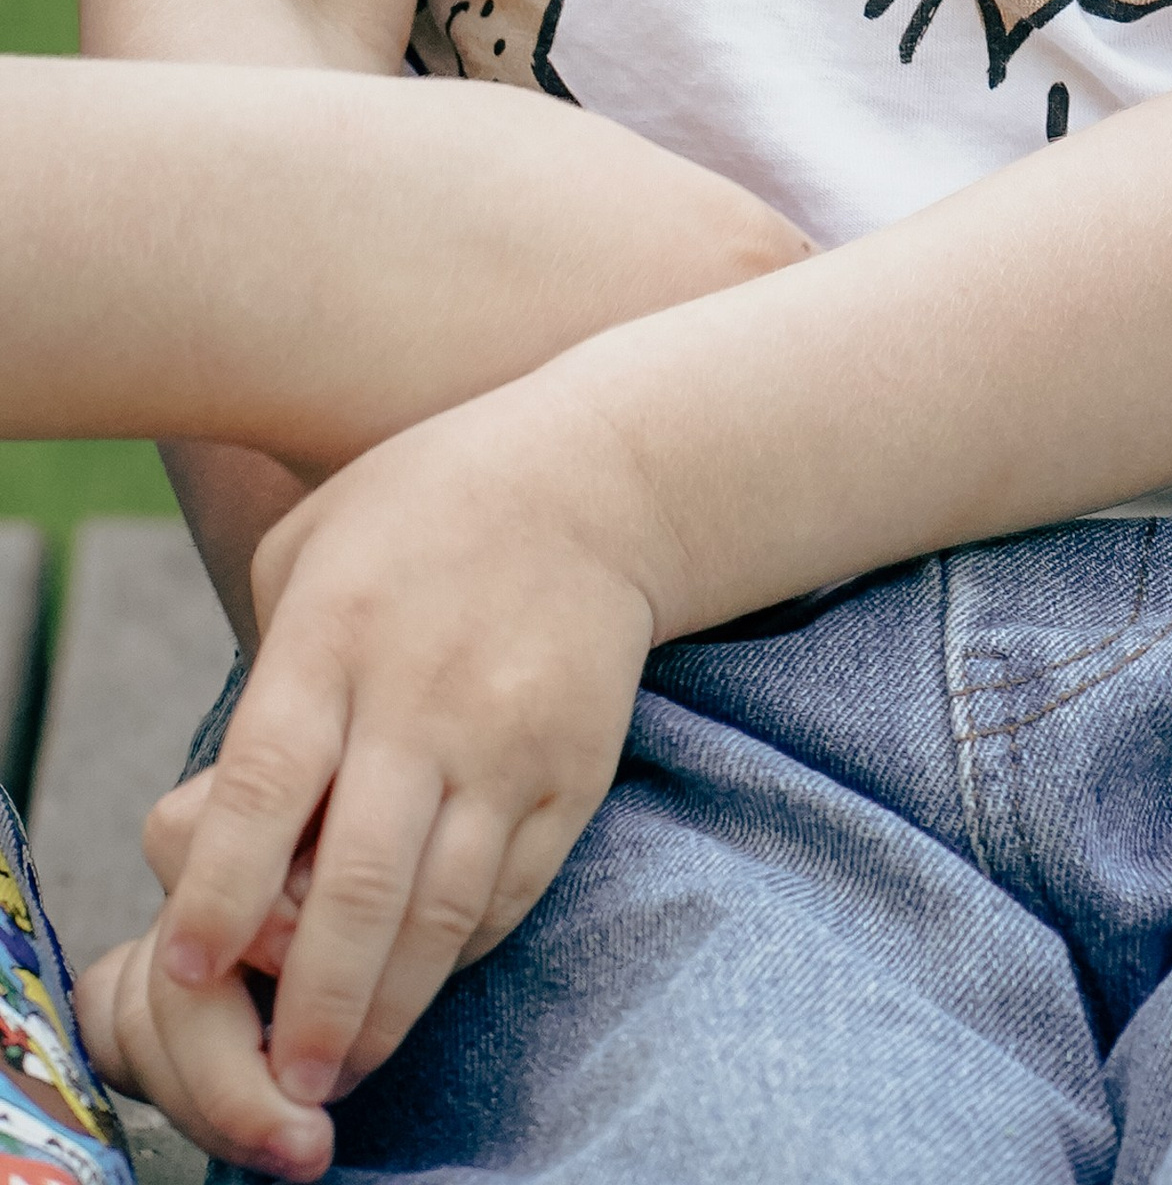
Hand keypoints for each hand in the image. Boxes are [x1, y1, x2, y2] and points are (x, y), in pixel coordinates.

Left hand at [134, 378, 658, 1170]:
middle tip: (281, 1082)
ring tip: (345, 1068)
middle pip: (359, 880)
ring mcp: (510, 740)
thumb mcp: (309, 547)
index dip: (222, 889)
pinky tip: (421, 980)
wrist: (597, 479)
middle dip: (314, 1000)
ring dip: (390, 1006)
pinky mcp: (574, 770)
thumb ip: (266, 674)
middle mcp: (425, 696)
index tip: (185, 965)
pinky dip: (459, 953)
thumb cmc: (421, 511)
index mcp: (338, 634)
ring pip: (444, 909)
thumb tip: (232, 819)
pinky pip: (511, 891)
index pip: (268, 785)